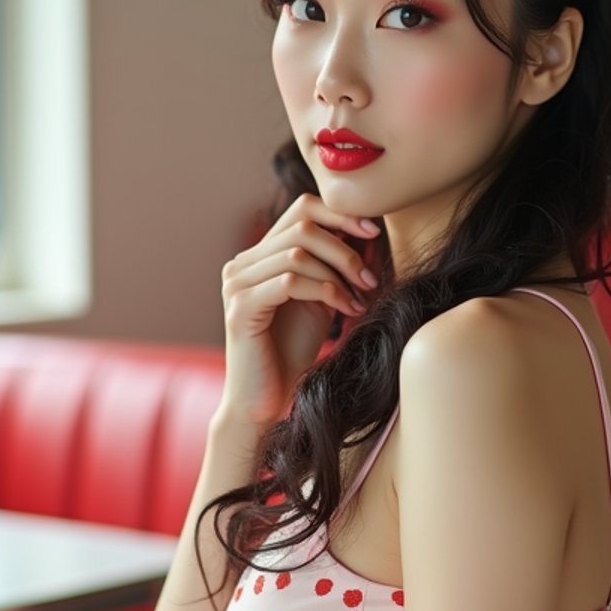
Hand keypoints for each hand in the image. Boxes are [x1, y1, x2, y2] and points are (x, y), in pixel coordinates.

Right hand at [218, 191, 379, 427]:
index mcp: (258, 256)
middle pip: (302, 226)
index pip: (300, 209)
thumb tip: (365, 232)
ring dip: (338, 273)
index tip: (374, 233)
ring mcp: (237, 284)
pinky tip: (346, 310)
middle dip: (345, 250)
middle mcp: (241, 264)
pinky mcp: (241, 308)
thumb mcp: (319, 299)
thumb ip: (331, 266)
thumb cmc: (292, 352)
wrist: (265, 400)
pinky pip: (290, 282)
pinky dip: (326, 291)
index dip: (340, 214)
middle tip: (370, 278)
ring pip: (297, 253)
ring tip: (360, 298)